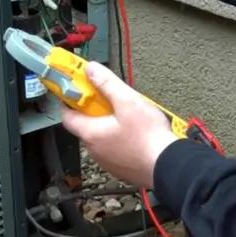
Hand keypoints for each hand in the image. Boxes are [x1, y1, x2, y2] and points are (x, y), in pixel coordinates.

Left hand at [60, 61, 178, 188]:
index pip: (67, 115)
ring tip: (128, 114)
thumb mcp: (128, 101)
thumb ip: (107, 84)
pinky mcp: (120, 166)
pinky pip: (112, 147)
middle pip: (85, 124)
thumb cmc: (149, 138)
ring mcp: (107, 160)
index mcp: (91, 133)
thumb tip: (91, 70)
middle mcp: (95, 149)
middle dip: (95, 108)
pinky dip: (118, 136)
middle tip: (111, 97)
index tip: (78, 87)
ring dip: (108, 123)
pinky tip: (135, 131)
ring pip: (100, 135)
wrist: (169, 166)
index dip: (71, 98)